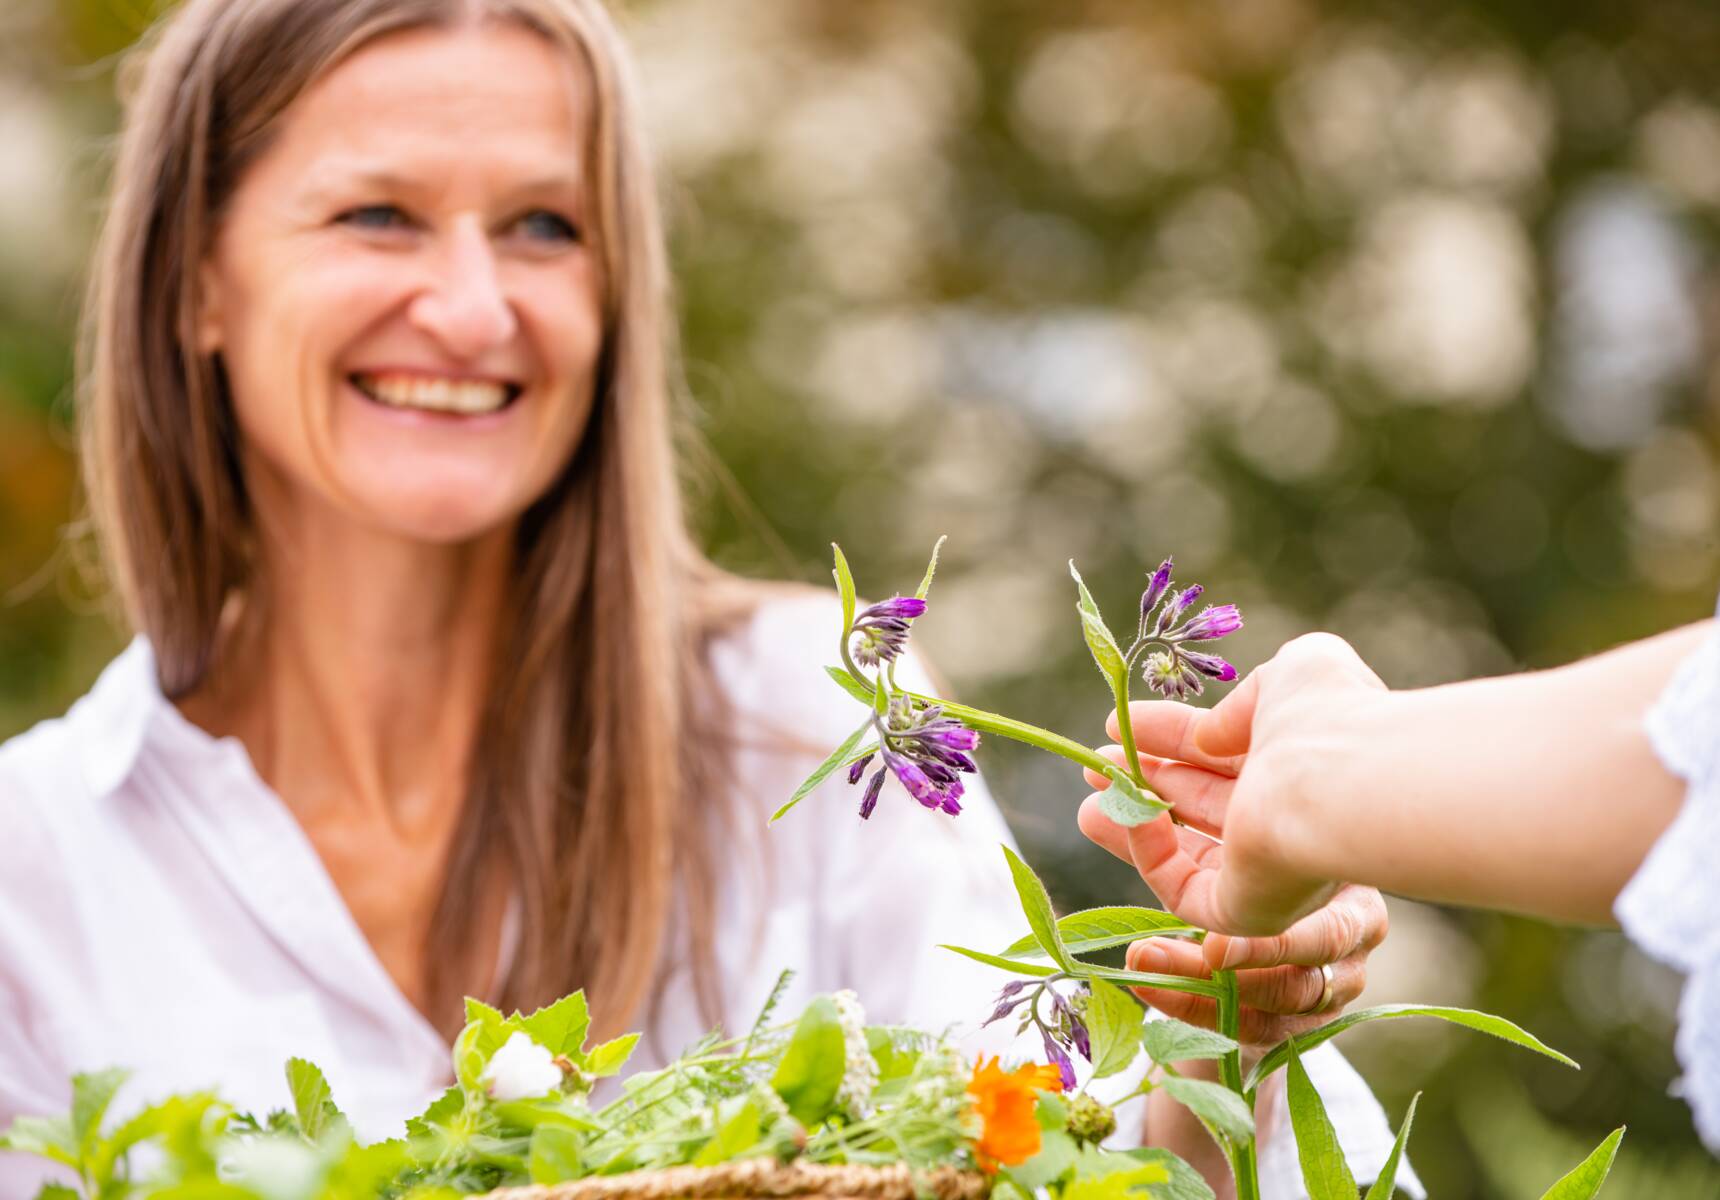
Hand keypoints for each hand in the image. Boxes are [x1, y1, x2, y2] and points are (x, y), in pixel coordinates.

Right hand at [1078, 635, 1389, 1043]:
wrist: (1346, 780)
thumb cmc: (1327, 715)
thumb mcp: (1292, 672)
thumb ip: (1246, 697)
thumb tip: (1208, 735)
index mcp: (1302, 763)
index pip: (1224, 752)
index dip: (1170, 736)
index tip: (1119, 722)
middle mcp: (1289, 818)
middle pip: (1201, 803)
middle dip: (1144, 781)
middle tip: (1093, 763)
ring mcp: (1272, 869)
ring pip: (1187, 852)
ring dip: (1135, 821)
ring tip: (1089, 798)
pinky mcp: (1248, 910)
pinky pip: (1184, 888)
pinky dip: (1149, 852)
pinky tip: (1126, 812)